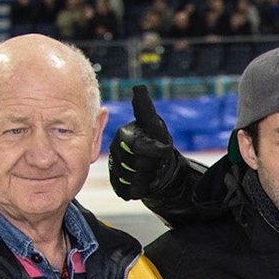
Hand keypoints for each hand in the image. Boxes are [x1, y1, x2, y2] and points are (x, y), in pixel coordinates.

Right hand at [109, 85, 183, 201]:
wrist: (161, 167)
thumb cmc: (159, 142)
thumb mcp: (156, 126)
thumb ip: (145, 109)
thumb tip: (138, 88)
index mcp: (123, 135)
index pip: (138, 146)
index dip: (155, 151)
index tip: (164, 150)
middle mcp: (115, 149)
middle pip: (136, 166)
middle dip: (152, 167)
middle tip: (157, 163)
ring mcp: (114, 166)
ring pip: (132, 180)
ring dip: (147, 179)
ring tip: (151, 172)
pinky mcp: (116, 182)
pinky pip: (126, 190)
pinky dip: (138, 190)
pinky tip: (144, 182)